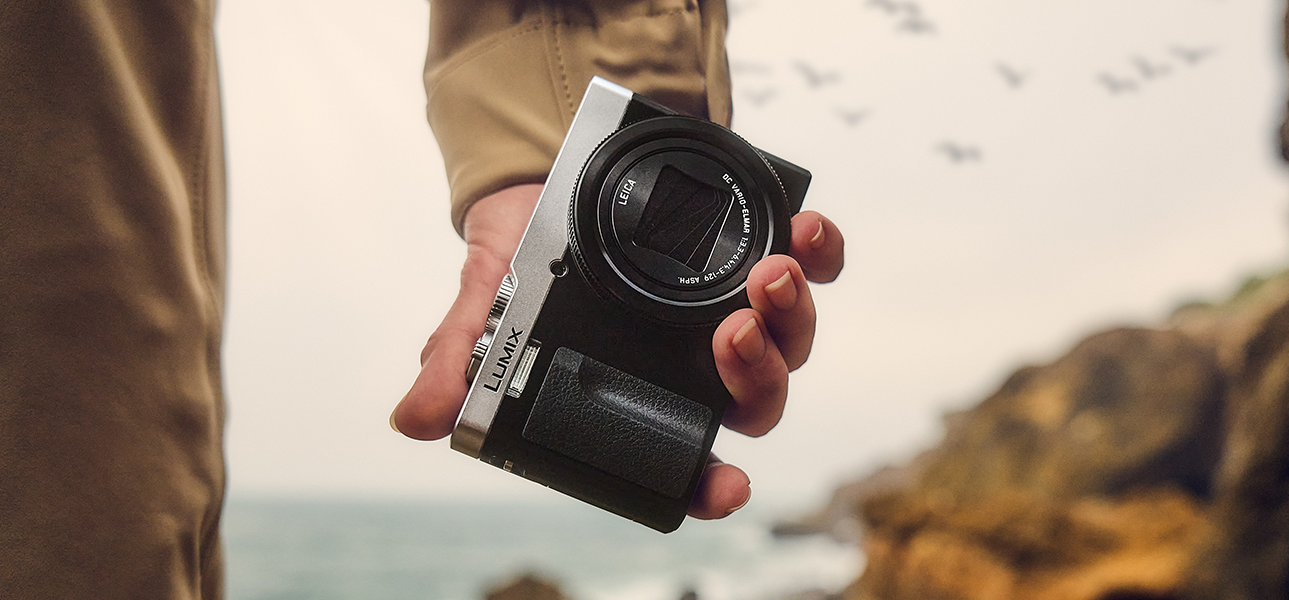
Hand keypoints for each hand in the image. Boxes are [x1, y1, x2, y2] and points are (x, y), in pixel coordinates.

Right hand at [390, 183, 844, 519]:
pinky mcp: (762, 249)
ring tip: (767, 275)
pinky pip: (816, 267)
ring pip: (792, 341)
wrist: (553, 162)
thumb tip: (416, 420)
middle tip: (732, 334)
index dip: (709, 483)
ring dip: (792, 316)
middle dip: (756, 376)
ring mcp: (738, 308)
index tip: (728, 485)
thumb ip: (463, 357)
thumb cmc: (527, 247)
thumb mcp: (488, 297)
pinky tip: (806, 229)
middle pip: (754, 400)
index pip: (684, 457)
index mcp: (640, 392)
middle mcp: (697, 362)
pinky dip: (820, 253)